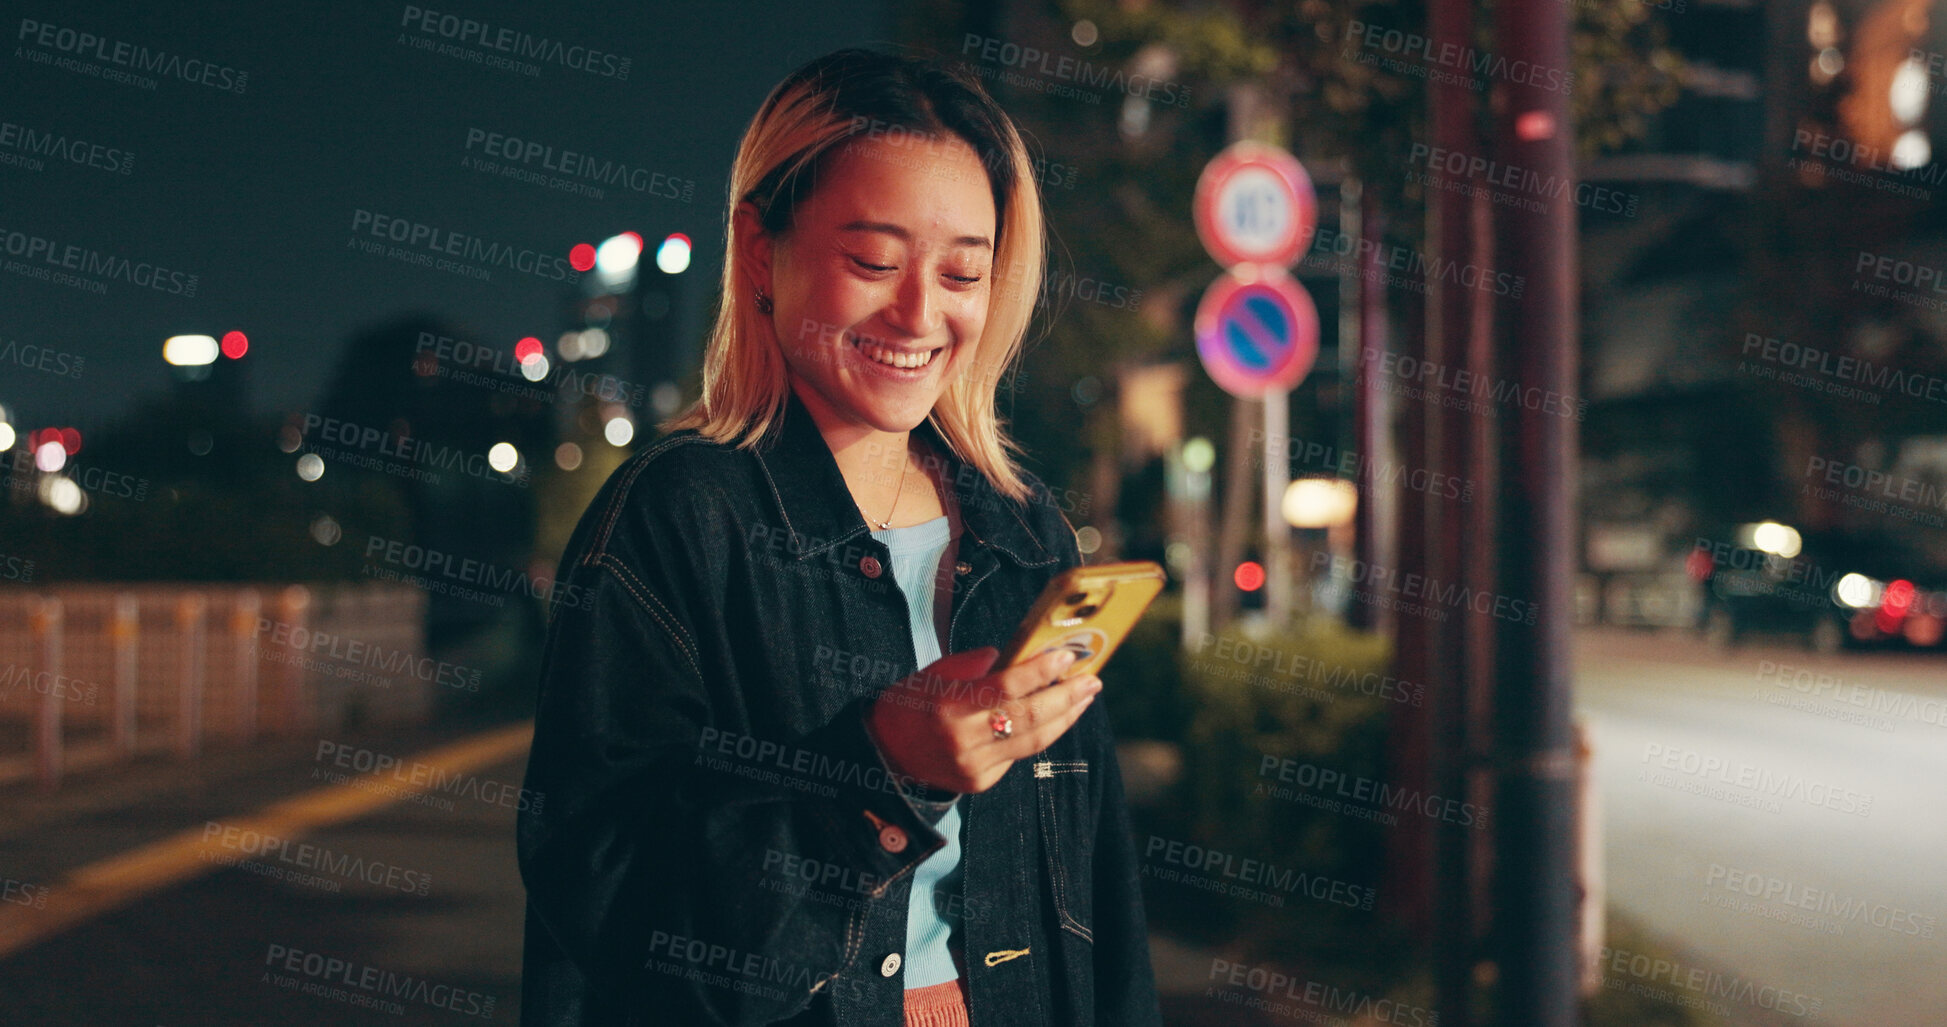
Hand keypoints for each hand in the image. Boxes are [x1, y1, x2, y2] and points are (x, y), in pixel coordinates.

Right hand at [865, 646, 1100, 793]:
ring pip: (1033, 741)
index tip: (1066, 657)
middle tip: (1092, 680)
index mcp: (949, 705)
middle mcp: (963, 739)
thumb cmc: (912, 703)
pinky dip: (1042, 734)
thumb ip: (977, 665)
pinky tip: (1058, 717)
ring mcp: (974, 766)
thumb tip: (1020, 655)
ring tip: (1085, 697)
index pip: (1005, 687)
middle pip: (1029, 717)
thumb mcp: (936, 673)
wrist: (884, 753)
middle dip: (1067, 698)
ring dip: (1065, 718)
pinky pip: (1019, 755)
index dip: (1040, 672)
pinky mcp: (981, 782)